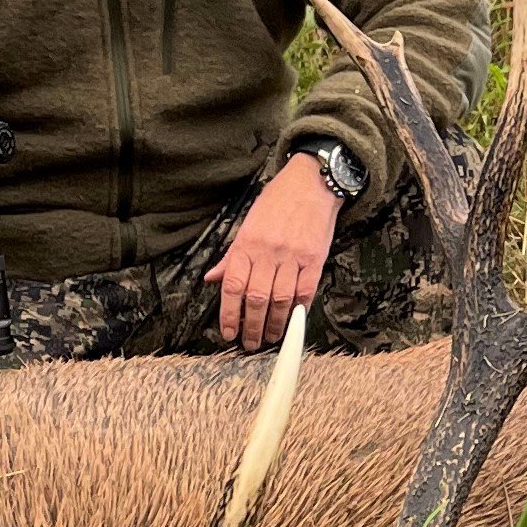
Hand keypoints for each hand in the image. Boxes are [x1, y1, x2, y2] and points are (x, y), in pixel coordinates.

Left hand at [212, 157, 336, 351]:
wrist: (311, 182)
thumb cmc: (277, 201)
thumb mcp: (247, 224)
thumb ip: (231, 256)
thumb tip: (212, 278)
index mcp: (246, 244)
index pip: (232, 286)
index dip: (229, 314)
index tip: (228, 332)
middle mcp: (268, 253)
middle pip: (257, 299)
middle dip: (251, 327)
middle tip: (250, 343)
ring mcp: (293, 257)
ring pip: (281, 300)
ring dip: (274, 324)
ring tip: (270, 337)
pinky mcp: (315, 259)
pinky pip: (305, 291)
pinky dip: (299, 310)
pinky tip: (293, 320)